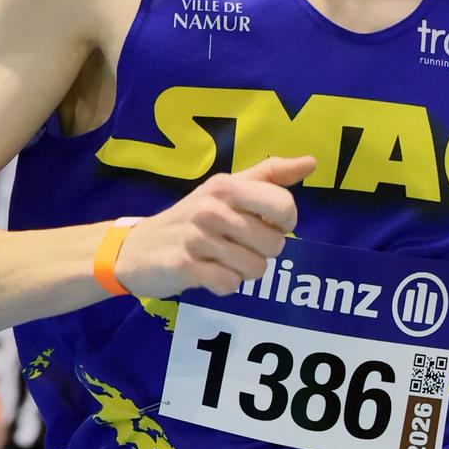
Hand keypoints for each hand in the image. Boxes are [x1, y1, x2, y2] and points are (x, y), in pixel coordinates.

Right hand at [113, 156, 311, 300]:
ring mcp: (197, 237)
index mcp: (227, 185)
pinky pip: (229, 285)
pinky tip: (208, 274)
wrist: (136, 248)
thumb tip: (311, 163)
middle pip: (274, 244)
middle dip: (262, 252)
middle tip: (237, 246)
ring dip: (243, 272)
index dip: (285, 223)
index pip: (284, 206)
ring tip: (221, 260)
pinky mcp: (184, 266)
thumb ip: (270, 175)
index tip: (267, 224)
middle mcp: (212, 207)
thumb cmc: (192, 219)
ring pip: (255, 269)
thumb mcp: (226, 189)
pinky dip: (224, 285)